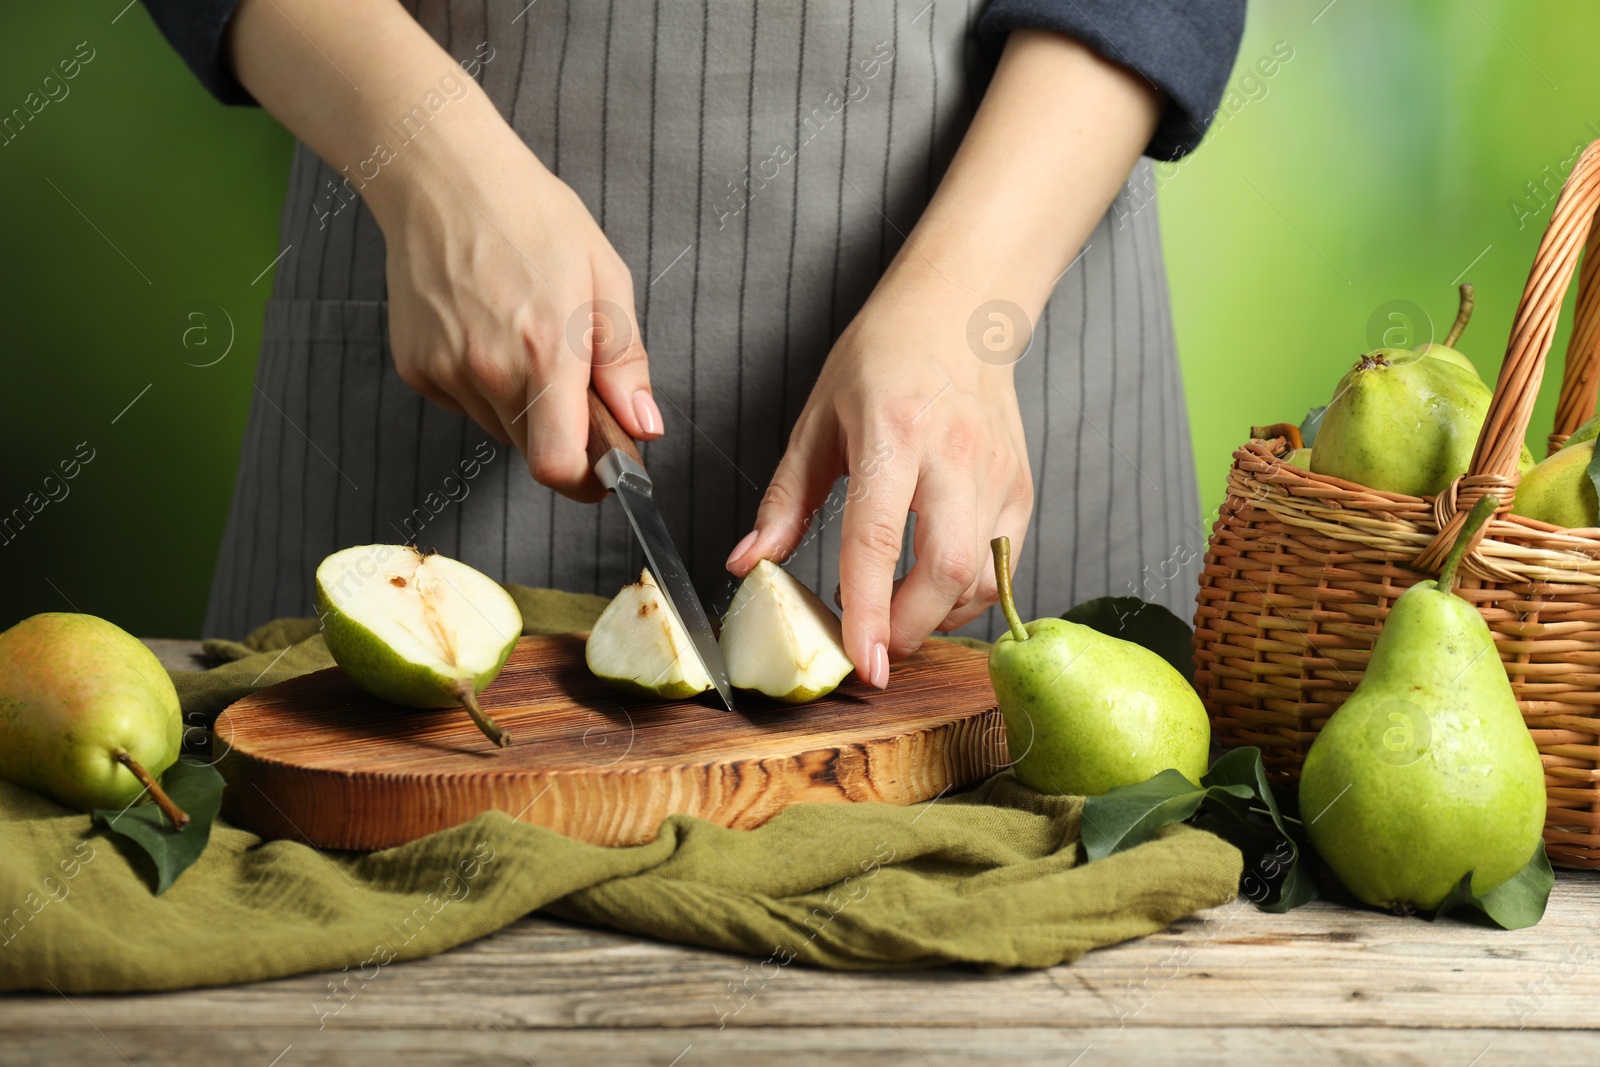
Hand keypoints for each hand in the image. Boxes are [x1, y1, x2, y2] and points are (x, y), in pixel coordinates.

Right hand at [374, 120, 659, 500]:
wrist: (441, 176)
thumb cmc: (530, 216)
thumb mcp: (604, 278)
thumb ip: (626, 362)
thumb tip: (643, 425)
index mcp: (545, 351)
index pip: (558, 466)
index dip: (587, 481)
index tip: (606, 469)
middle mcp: (489, 370)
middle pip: (534, 451)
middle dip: (563, 433)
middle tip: (571, 375)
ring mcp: (446, 372)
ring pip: (500, 429)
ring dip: (524, 407)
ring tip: (524, 336)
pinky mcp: (417, 369)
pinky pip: (466, 405)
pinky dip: (485, 387)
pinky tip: (487, 330)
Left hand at [724, 28, 1161, 687]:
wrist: (962, 312)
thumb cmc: (882, 359)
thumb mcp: (816, 420)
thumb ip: (785, 501)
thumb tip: (745, 565)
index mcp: (892, 434)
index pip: (878, 538)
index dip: (867, 609)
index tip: (859, 662)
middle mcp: (954, 457)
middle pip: (947, 571)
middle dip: (908, 628)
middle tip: (872, 651)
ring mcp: (998, 477)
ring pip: (981, 579)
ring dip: (936, 617)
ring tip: (894, 617)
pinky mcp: (1022, 492)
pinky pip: (999, 568)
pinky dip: (964, 596)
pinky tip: (929, 591)